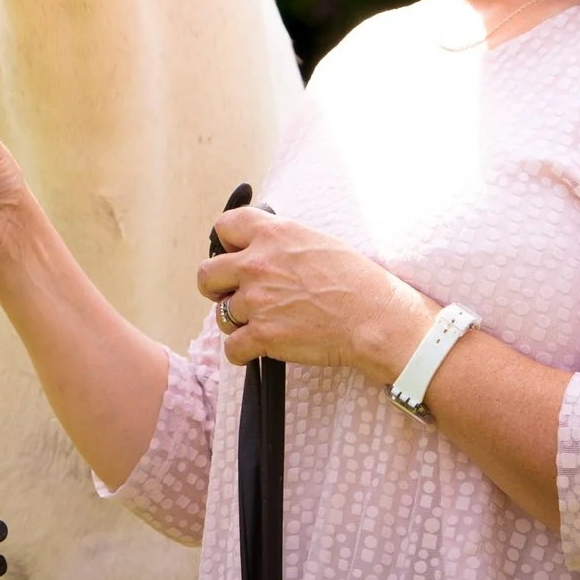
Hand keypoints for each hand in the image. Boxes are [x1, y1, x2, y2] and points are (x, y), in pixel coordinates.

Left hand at [196, 207, 437, 379]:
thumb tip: (260, 248)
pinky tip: (259, 348)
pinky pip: (231, 348)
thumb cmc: (355, 280)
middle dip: (217, 287)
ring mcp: (256, 300)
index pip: (223, 227)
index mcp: (272, 234)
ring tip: (261, 323)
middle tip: (233, 295)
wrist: (374, 317)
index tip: (234, 255)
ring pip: (220, 315)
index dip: (225, 244)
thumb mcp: (315, 241)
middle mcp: (257, 264)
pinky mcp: (262, 335)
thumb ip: (280, 241)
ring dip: (236, 322)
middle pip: (206, 274)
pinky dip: (242, 352)